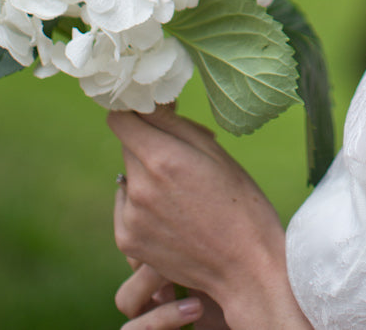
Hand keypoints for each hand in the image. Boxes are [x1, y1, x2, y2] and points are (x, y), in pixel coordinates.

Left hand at [109, 107, 300, 325]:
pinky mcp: (127, 241)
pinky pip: (125, 205)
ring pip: (129, 175)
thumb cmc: (241, 202)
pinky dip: (141, 203)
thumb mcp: (214, 151)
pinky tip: (171, 214)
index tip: (150, 112)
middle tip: (183, 157)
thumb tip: (151, 99)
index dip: (134, 110)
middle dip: (150, 142)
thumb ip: (175, 123)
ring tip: (180, 192)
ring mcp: (130, 217)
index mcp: (163, 158)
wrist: (245, 265)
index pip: (120, 118)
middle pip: (129, 145)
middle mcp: (140, 186)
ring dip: (146, 174)